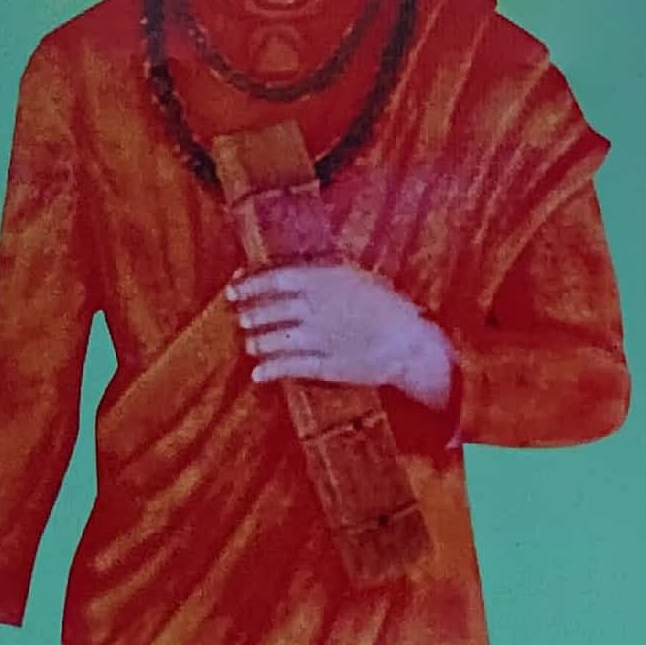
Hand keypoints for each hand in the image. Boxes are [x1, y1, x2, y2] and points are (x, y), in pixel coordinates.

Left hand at [230, 264, 453, 408]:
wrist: (412, 343)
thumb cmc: (390, 306)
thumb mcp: (359, 278)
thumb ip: (325, 274)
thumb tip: (293, 270)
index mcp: (325, 283)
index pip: (274, 280)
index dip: (249, 285)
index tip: (233, 290)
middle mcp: (316, 310)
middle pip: (268, 311)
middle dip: (251, 316)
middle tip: (243, 319)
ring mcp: (318, 339)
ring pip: (273, 341)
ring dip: (256, 344)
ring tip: (251, 345)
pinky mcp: (324, 366)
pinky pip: (288, 368)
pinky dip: (269, 371)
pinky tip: (258, 374)